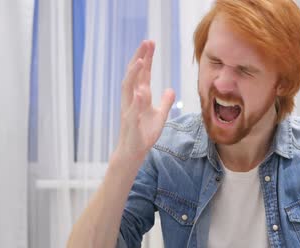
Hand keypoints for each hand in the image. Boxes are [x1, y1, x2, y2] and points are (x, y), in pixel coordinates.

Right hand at [116, 40, 175, 161]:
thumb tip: (170, 89)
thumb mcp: (160, 116)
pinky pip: (132, 111)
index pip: (143, 74)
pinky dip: (137, 102)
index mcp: (140, 97)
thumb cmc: (144, 133)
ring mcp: (129, 110)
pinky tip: (141, 92)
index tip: (150, 43)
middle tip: (146, 43)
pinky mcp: (130, 124)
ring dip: (134, 74)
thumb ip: (165, 102)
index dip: (146, 58)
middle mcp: (132, 100)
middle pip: (134, 75)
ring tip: (142, 61)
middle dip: (139, 58)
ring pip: (128, 89)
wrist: (134, 152)